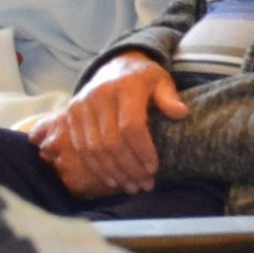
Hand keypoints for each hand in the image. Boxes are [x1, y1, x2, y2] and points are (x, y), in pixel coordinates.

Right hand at [36, 57, 180, 198]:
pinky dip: (97, 167)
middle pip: (112, 142)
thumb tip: (182, 113)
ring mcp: (82, 106)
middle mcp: (99, 95)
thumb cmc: (143, 79)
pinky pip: (82, 148)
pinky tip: (113, 180)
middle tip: (145, 185)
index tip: (154, 168)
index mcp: (125, 86)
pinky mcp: (71, 115)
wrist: (113, 65)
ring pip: (95, 149)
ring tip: (132, 187)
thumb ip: (170, 97)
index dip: (142, 151)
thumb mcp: (161, 81)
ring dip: (114, 172)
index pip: (131, 126)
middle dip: (130, 168)